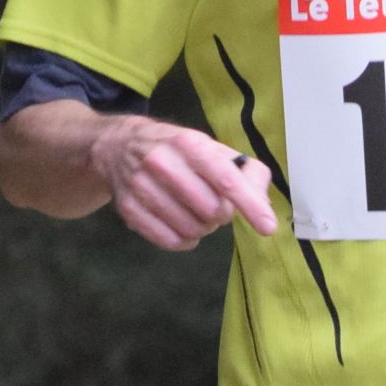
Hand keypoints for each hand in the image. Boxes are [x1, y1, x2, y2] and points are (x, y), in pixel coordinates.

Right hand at [89, 118, 277, 250]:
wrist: (118, 146)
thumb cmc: (176, 149)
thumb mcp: (212, 148)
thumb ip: (245, 173)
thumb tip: (263, 205)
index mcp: (189, 143)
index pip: (226, 180)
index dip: (250, 205)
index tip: (267, 227)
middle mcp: (162, 162)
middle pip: (212, 211)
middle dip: (221, 214)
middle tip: (214, 204)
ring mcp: (141, 187)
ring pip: (192, 229)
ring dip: (202, 228)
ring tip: (195, 212)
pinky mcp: (128, 210)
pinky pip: (170, 241)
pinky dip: (184, 240)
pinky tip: (182, 226)